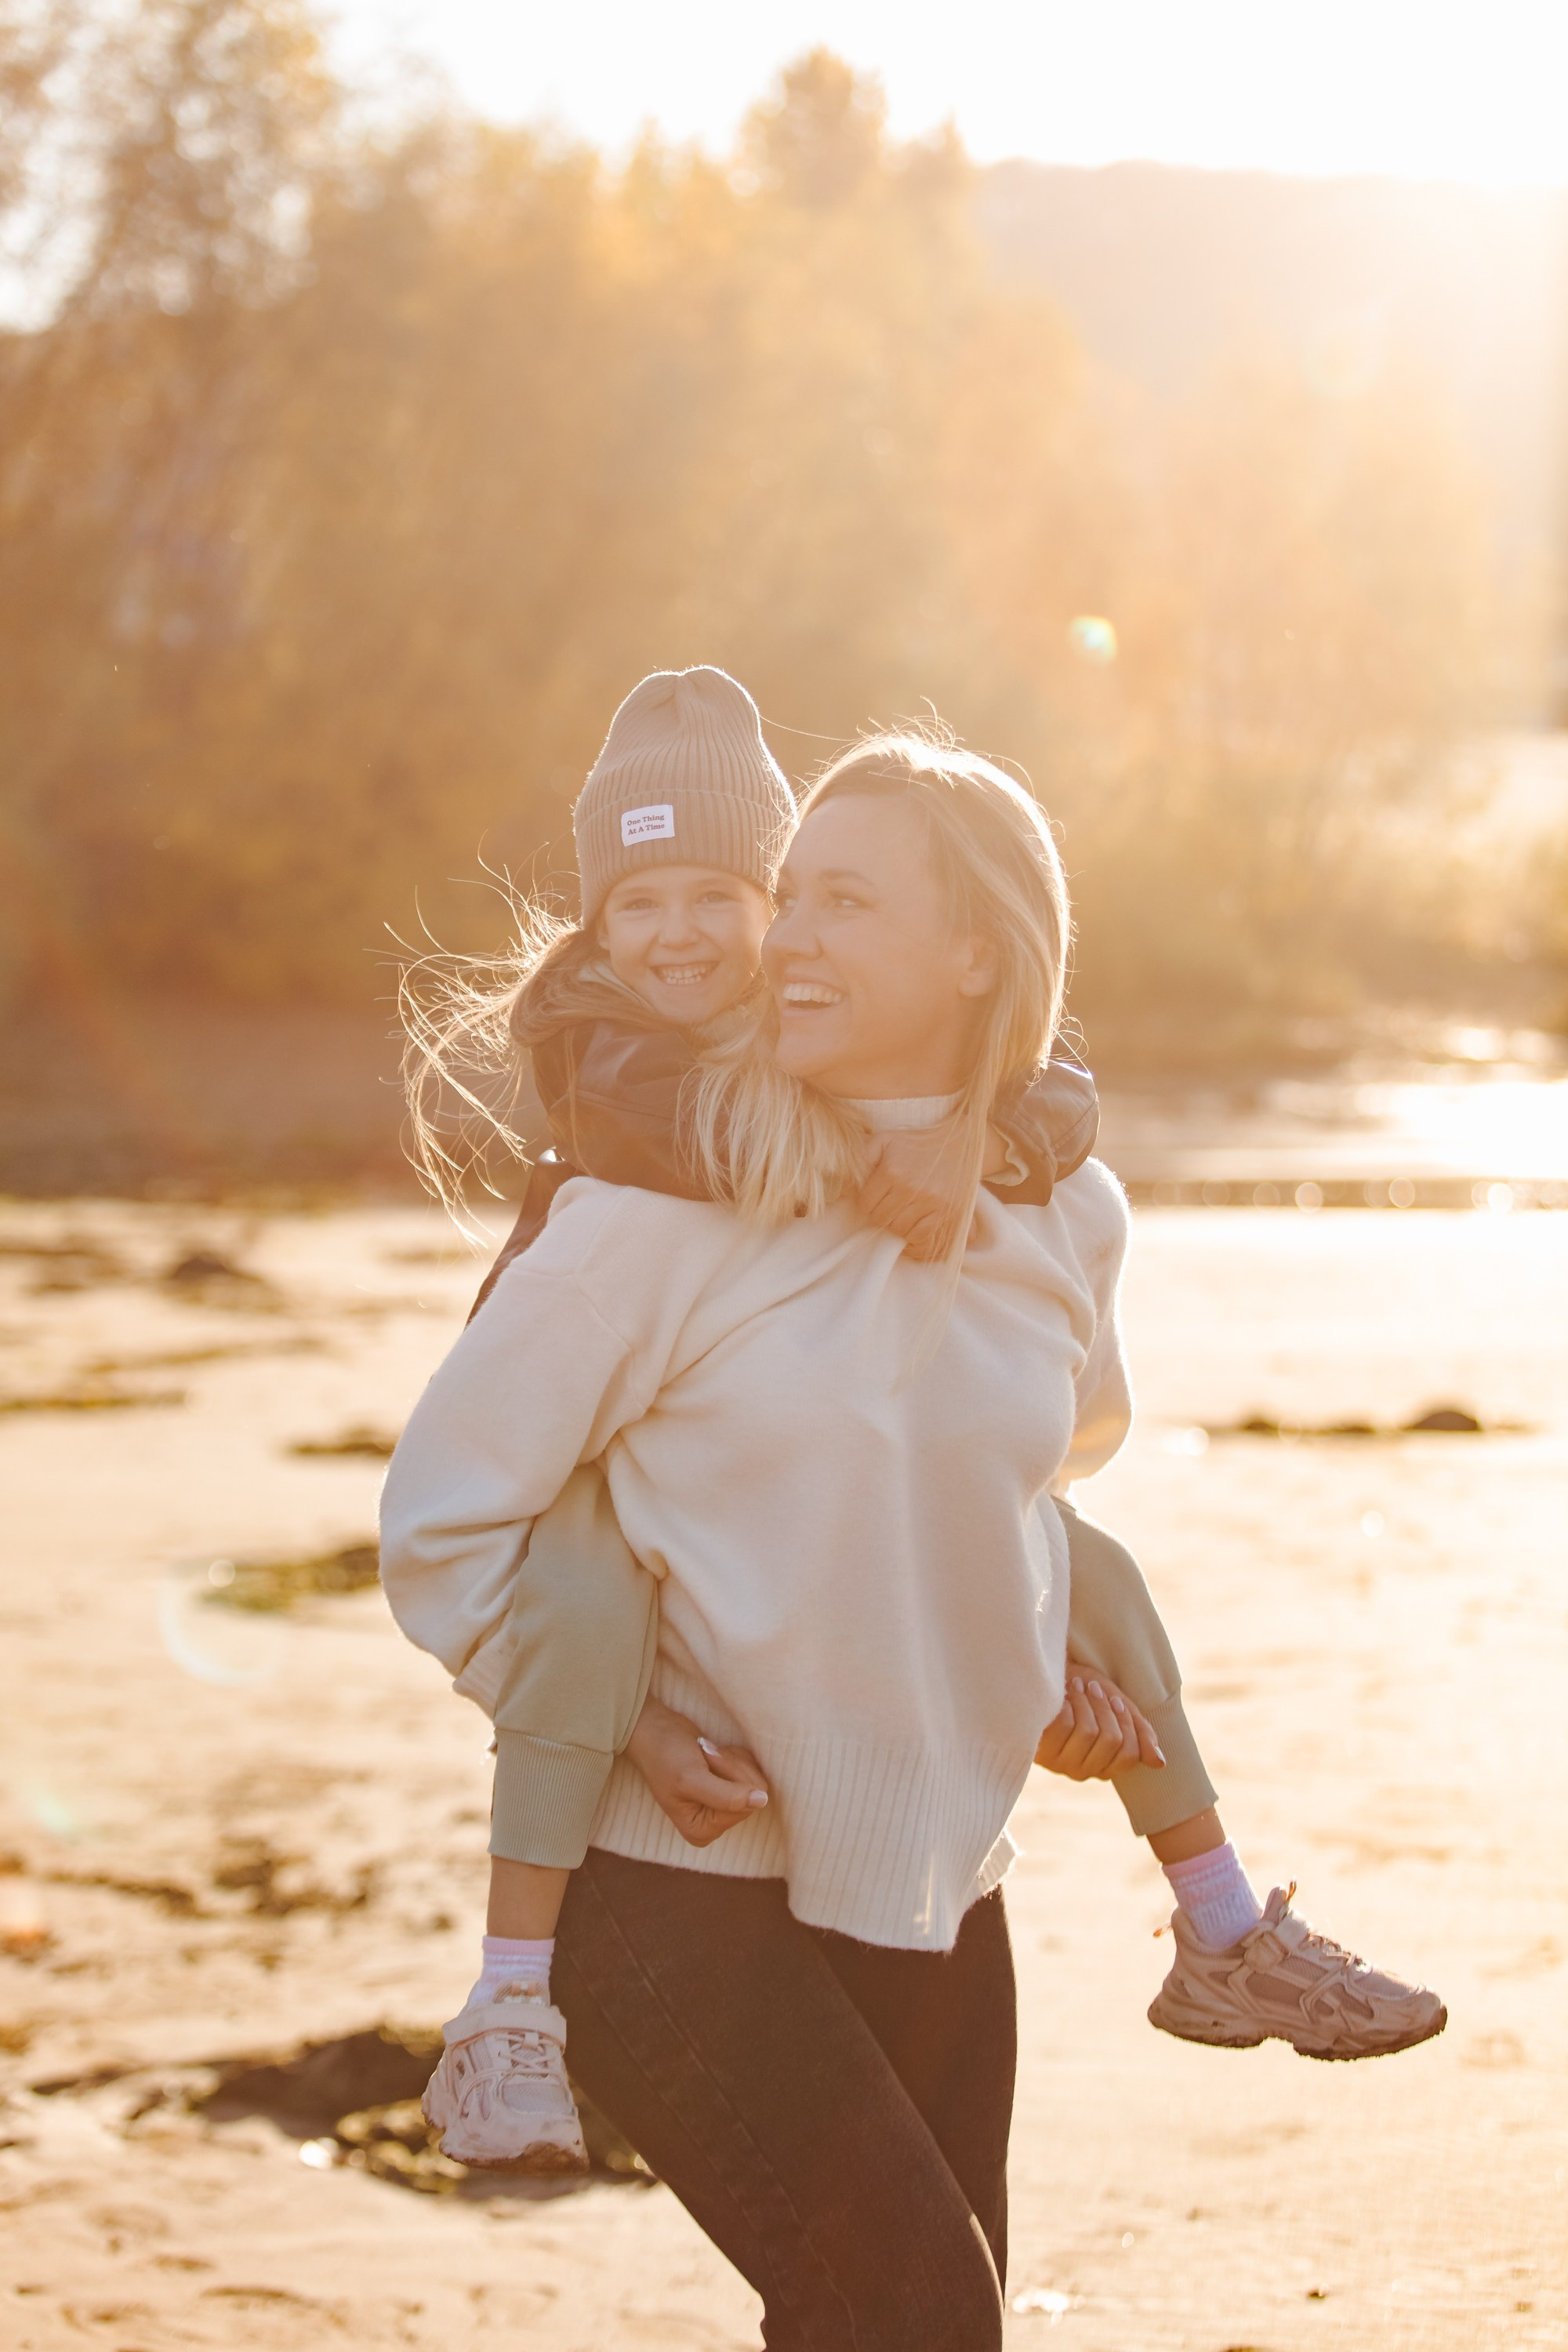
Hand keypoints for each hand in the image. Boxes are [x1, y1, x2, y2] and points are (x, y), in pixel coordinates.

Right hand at [625, 1693, 770, 1847]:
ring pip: (753, 1779)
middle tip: (704, 1754)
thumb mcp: (692, 1779)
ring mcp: (722, 1805)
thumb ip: (727, 1797)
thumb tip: (762, 1802)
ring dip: (730, 1758)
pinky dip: (733, 1755)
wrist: (654, 1729)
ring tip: (704, 1753)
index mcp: (702, 1831)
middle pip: (753, 1792)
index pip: (745, 1806)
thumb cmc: (666, 1755)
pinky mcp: (727, 1786)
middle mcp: (714, 1823)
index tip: (705, 1759)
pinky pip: (750, 1769)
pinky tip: (711, 1752)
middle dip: (730, 1766)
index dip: (731, 1778)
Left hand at [856, 1123, 972, 1261]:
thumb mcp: (884, 1141)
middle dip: (881, 1215)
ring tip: (902, 1214)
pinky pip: (923, 1238)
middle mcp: (911, 1188)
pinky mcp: (950, 1213)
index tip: (875, 1198)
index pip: (865, 1204)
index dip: (867, 1203)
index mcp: (892, 1171)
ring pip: (901, 1231)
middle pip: (882, 1220)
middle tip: (890, 1206)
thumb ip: (860, 1159)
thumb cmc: (916, 1144)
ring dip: (898, 1226)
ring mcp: (932, 1202)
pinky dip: (916, 1239)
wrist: (960, 1144)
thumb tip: (842, 1188)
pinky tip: (914, 1228)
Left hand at [1034, 1662, 1165, 1780]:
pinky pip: (1065, 1724)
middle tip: (1093, 1687)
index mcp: (1105, 1766)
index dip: (1126, 1722)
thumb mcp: (1117, 1706)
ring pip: (1088, 1731)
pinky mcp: (1040, 1750)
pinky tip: (1061, 1696)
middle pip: (1111, 1740)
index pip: (1130, 1753)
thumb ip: (1139, 1732)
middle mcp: (1084, 1771)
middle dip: (1105, 1707)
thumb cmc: (1084, 1691)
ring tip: (1077, 1687)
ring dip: (1085, 1701)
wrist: (1047, 1674)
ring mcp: (1061, 1764)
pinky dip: (1067, 1703)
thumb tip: (1161, 1762)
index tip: (1115, 1698)